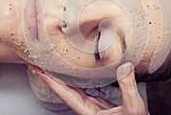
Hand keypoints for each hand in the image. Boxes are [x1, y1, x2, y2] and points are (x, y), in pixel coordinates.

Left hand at [28, 62, 149, 114]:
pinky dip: (77, 78)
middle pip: (63, 89)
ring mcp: (93, 106)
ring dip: (61, 76)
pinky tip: (76, 73)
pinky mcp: (100, 104)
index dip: (48, 79)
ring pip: (73, 89)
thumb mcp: (134, 108)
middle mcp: (87, 108)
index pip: (63, 92)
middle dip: (49, 75)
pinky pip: (84, 88)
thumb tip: (124, 66)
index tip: (36, 68)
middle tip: (37, 61)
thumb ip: (128, 88)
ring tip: (53, 64)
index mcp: (88, 111)